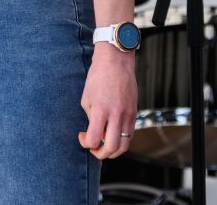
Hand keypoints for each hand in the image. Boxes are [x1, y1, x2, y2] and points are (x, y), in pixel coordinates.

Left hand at [77, 45, 136, 159]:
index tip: (82, 135)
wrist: (116, 62)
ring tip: (104, 146)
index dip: (86, 143)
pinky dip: (121, 141)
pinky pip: (130, 135)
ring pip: (124, 146)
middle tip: (93, 148)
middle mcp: (116, 114)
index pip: (94, 139)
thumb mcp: (87, 97)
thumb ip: (91, 117)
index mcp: (100, 110)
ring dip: (113, 151)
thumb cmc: (98, 77)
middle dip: (100, 154)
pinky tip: (112, 135)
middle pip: (111, 148)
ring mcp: (128, 115)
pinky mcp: (134, 113)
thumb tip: (94, 132)